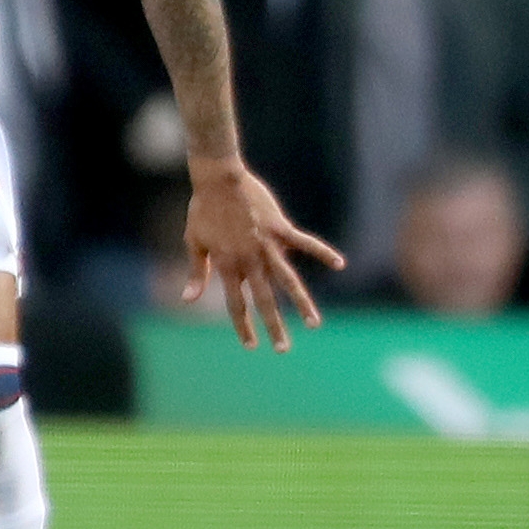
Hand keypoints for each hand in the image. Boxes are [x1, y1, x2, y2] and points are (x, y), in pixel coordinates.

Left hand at [180, 156, 342, 349]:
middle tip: (283, 350)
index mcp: (228, 265)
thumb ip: (196, 272)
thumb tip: (188, 300)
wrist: (218, 178)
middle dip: (274, 326)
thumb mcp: (194, 242)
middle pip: (264, 300)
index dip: (244, 327)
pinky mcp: (280, 227)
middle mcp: (249, 260)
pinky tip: (340, 263)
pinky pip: (305, 243)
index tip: (252, 346)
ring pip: (288, 280)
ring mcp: (267, 245)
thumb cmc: (203, 210)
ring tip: (314, 324)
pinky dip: (322, 252)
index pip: (237, 304)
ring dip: (302, 303)